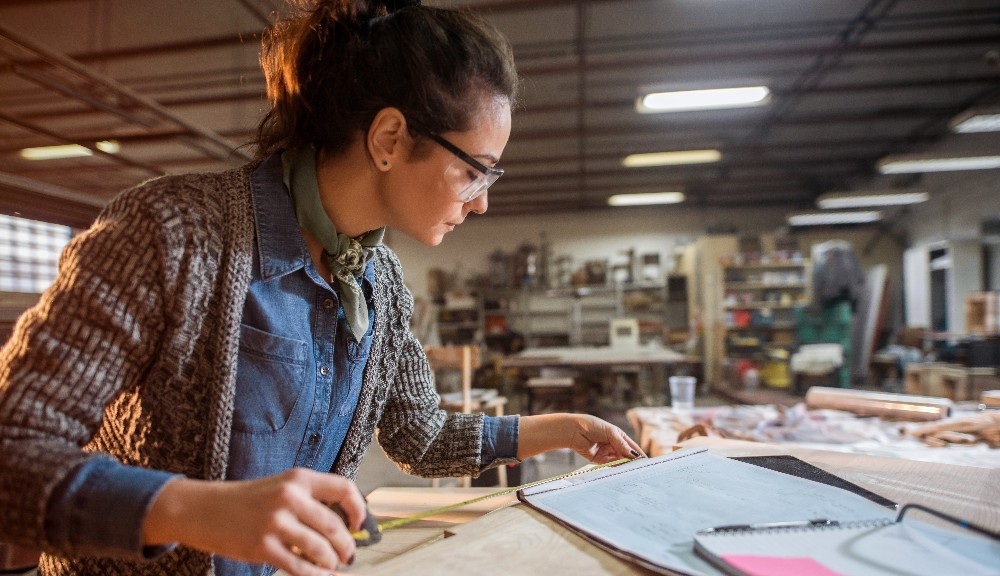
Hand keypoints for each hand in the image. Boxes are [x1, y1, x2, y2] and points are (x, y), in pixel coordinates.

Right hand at [143, 468, 365, 575]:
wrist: (204, 509)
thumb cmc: (247, 500)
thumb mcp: (281, 486)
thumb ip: (310, 500)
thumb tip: (343, 525)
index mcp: (298, 479)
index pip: (344, 489)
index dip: (358, 509)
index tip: (359, 524)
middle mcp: (290, 497)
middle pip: (335, 527)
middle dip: (347, 546)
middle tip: (348, 555)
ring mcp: (275, 523)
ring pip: (321, 550)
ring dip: (331, 563)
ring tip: (331, 566)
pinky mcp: (262, 547)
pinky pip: (299, 567)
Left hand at [567, 414, 645, 463]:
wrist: (573, 431)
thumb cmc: (592, 426)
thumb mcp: (610, 432)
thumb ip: (622, 444)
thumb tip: (634, 455)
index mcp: (618, 435)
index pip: (631, 446)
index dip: (639, 453)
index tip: (646, 461)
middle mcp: (613, 444)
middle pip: (626, 455)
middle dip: (632, 461)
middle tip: (640, 469)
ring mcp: (606, 452)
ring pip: (618, 461)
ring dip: (624, 465)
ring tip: (631, 471)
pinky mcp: (599, 459)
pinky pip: (609, 465)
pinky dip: (615, 467)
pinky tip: (620, 470)